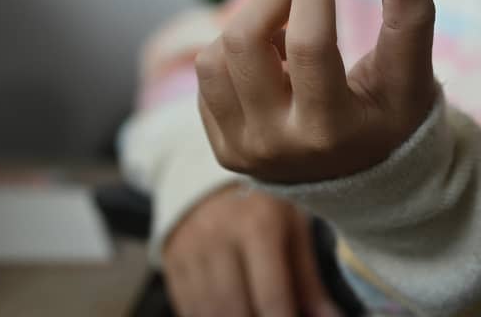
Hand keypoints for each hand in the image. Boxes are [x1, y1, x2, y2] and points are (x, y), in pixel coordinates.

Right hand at [162, 185, 339, 316]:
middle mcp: (218, 236)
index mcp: (257, 225)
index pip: (271, 298)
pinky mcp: (172, 261)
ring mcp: (190, 250)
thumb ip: (308, 281)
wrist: (210, 177)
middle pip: (235, 310)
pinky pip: (187, 307)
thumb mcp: (292, 229)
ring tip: (253, 316)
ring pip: (208, 312)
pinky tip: (230, 313)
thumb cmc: (262, 206)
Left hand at [196, 0, 436, 184]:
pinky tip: (272, 64)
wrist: (361, 181)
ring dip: (250, 27)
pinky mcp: (221, 142)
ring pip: (214, 57)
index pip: (308, 44)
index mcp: (330, 130)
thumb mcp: (412, 79)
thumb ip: (410, 17)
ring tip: (286, 34)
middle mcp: (277, 143)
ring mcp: (242, 146)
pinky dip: (236, 55)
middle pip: (244, 43)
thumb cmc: (388, 122)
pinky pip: (209, 76)